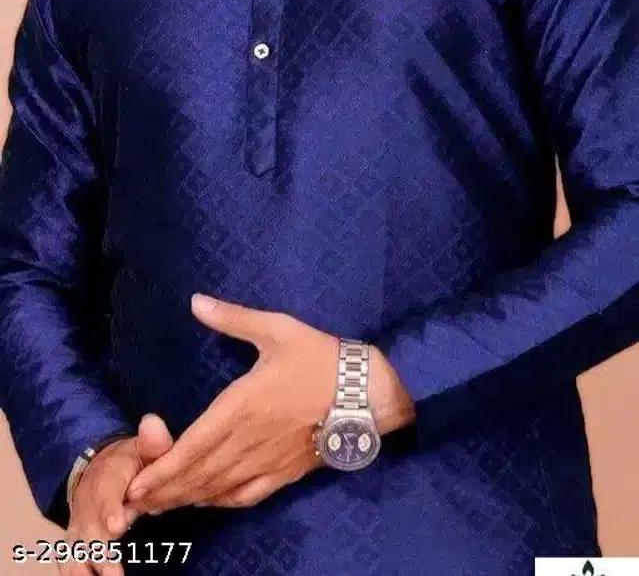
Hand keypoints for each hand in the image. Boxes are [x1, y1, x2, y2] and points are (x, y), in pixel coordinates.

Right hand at [60, 415, 172, 575]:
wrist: (98, 468)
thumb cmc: (130, 462)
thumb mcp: (143, 447)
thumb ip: (153, 441)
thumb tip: (153, 423)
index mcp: (107, 479)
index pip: (107, 494)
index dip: (110, 510)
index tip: (117, 525)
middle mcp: (87, 505)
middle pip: (89, 530)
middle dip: (100, 552)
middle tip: (113, 572)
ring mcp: (78, 526)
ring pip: (75, 551)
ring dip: (85, 569)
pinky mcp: (74, 542)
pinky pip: (70, 562)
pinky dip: (77, 573)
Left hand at [124, 294, 415, 514]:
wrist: (367, 391)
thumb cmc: (320, 357)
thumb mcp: (278, 329)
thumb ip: (233, 318)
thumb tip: (196, 302)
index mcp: (244, 405)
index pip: (194, 444)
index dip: (163, 467)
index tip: (137, 482)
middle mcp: (251, 439)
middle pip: (200, 474)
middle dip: (165, 490)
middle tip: (135, 502)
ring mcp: (269, 460)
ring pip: (220, 489)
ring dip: (187, 499)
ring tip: (160, 506)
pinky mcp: (287, 472)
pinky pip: (249, 495)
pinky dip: (223, 502)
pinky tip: (208, 502)